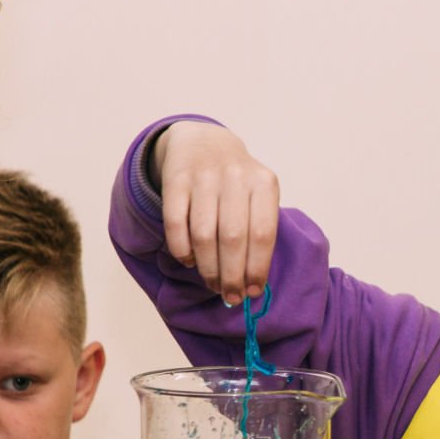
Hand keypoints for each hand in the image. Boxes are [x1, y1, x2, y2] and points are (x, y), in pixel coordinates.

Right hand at [153, 120, 280, 304]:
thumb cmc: (237, 183)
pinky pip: (175, 225)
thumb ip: (257, 233)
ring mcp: (204, 176)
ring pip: (203, 235)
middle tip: (230, 297)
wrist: (204, 142)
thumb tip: (250, 285)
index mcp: (264, 183)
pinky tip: (189, 261)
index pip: (263, 234)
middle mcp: (235, 176)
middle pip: (233, 239)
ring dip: (208, 268)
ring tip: (212, 283)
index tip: (252, 292)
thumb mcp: (257, 196)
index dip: (257, 268)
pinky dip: (182, 250)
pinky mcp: (175, 179)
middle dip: (232, 276)